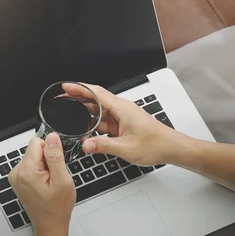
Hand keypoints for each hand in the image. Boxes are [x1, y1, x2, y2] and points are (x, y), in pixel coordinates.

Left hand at [8, 133, 75, 235]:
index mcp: (27, 171)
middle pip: (34, 150)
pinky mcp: (18, 180)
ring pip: (33, 157)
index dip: (50, 151)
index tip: (55, 165)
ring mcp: (16, 177)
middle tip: (53, 177)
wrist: (49, 225)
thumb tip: (52, 137)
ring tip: (49, 183)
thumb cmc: (57, 208)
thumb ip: (56, 156)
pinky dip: (39, 172)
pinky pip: (30, 166)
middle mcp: (17, 172)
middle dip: (47, 160)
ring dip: (43, 166)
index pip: (36, 142)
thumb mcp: (63, 180)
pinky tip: (44, 185)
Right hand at [63, 83, 188, 165]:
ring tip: (69, 113)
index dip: (80, 88)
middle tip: (62, 98)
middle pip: (95, 99)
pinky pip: (104, 121)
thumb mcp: (127, 148)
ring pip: (99, 111)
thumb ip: (103, 146)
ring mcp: (122, 116)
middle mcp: (122, 109)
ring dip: (85, 112)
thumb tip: (85, 144)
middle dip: (78, 97)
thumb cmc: (156, 144)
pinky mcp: (123, 124)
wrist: (172, 148)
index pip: (97, 93)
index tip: (66, 86)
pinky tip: (85, 129)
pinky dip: (94, 123)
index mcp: (122, 108)